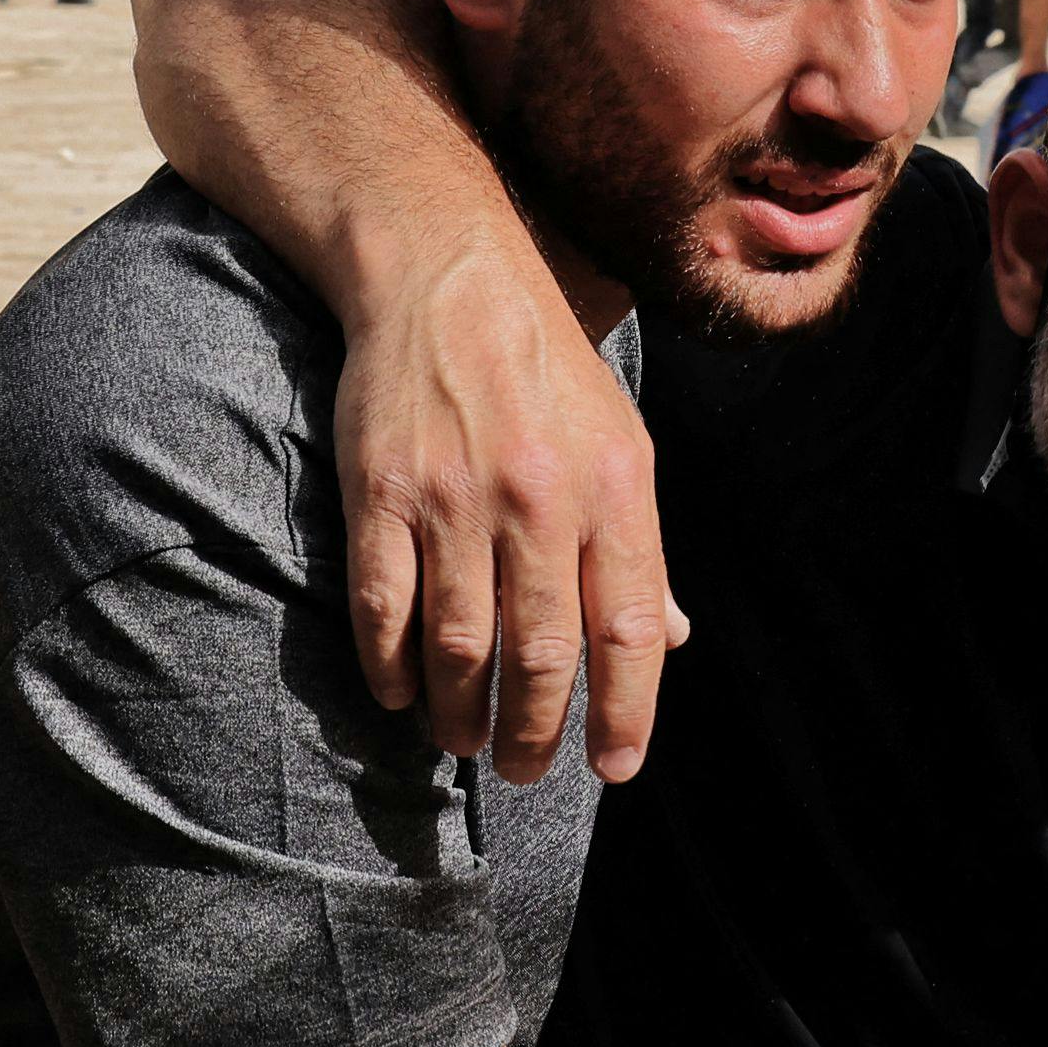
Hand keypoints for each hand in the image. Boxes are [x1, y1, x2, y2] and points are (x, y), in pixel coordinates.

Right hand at [335, 223, 678, 786]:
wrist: (447, 277)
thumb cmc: (547, 369)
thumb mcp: (622, 442)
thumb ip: (639, 546)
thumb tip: (666, 640)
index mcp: (613, 489)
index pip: (629, 631)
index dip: (626, 713)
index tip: (615, 767)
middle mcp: (539, 499)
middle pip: (543, 654)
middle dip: (536, 733)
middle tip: (525, 769)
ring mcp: (454, 498)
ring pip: (461, 646)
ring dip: (462, 713)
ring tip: (465, 742)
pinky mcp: (381, 492)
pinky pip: (383, 607)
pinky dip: (391, 667)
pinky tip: (402, 695)